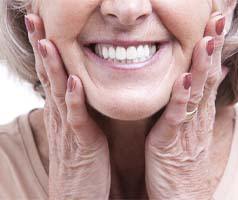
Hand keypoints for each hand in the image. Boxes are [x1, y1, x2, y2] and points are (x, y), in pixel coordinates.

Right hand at [25, 14, 110, 199]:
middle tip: (35, 19)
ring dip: (52, 67)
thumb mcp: (77, 127)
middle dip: (41, 47)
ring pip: (57, 92)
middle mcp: (60, 115)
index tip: (43, 25)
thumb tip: (78, 86)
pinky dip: (74, 100)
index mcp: (61, 110)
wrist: (77, 193)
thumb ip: (77, 107)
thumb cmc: (81, 159)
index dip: (45, 49)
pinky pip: (76, 118)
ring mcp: (68, 128)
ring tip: (47, 41)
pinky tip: (73, 81)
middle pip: (48, 76)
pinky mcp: (81, 143)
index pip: (50, 73)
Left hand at [145, 12, 227, 199]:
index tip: (214, 26)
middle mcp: (196, 118)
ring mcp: (186, 130)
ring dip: (202, 67)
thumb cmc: (181, 161)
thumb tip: (208, 78)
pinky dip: (181, 98)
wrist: (179, 196)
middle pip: (206, 78)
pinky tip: (185, 79)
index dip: (211, 50)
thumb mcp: (191, 129)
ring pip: (196, 94)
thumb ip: (196, 104)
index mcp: (198, 113)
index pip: (207, 75)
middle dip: (211, 49)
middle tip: (217, 20)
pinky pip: (177, 117)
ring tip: (207, 41)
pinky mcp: (171, 143)